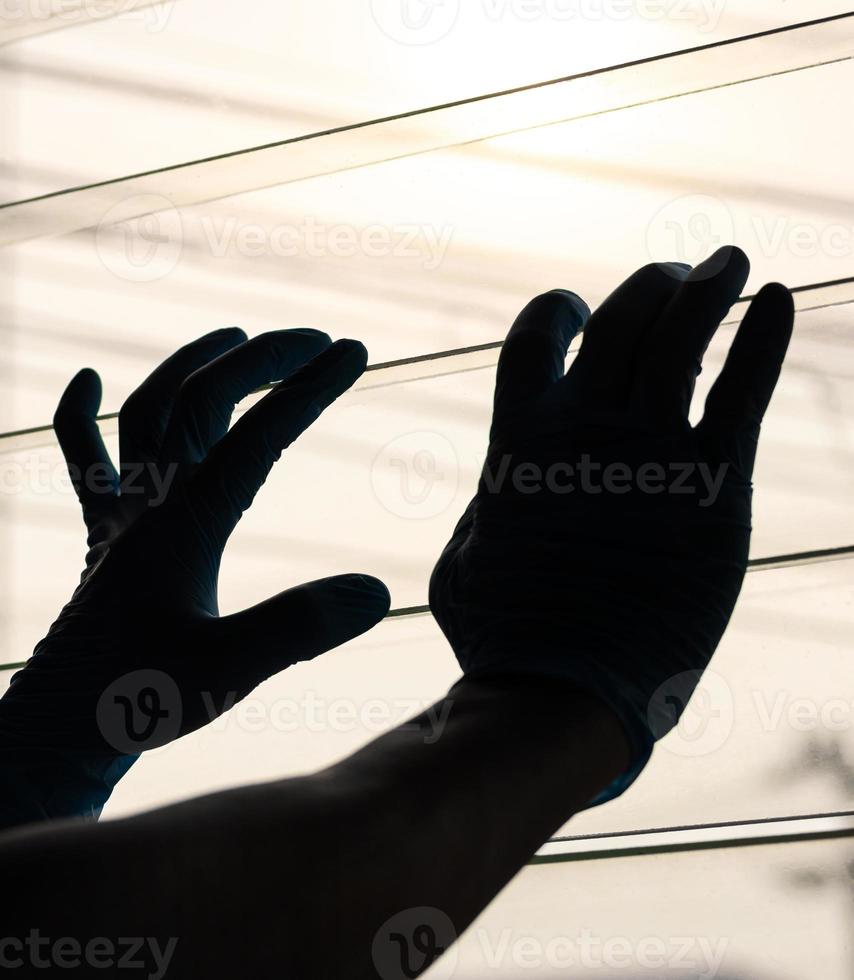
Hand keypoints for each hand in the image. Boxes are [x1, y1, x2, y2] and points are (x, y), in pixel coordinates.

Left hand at [0, 329, 389, 825]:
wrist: (60, 727)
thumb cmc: (138, 701)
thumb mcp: (228, 671)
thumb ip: (299, 628)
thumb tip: (376, 590)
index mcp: (186, 523)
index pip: (258, 435)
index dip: (309, 390)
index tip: (355, 352)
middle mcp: (150, 502)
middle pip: (203, 399)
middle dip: (263, 360)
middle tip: (318, 341)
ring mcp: (120, 513)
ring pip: (148, 410)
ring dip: (192, 364)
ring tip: (232, 337)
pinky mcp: (102, 535)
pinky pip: (83, 458)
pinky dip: (81, 415)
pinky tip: (84, 381)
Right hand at [430, 247, 792, 802]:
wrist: (561, 690)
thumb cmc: (503, 637)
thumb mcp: (459, 565)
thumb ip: (479, 516)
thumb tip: (489, 505)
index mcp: (520, 440)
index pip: (536, 340)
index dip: (556, 310)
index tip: (576, 309)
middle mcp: (583, 427)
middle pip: (621, 320)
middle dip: (649, 286)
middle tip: (674, 276)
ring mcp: (648, 450)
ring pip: (681, 335)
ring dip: (707, 285)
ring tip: (729, 260)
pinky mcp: (712, 486)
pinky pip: (742, 389)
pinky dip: (762, 336)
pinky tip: (778, 297)